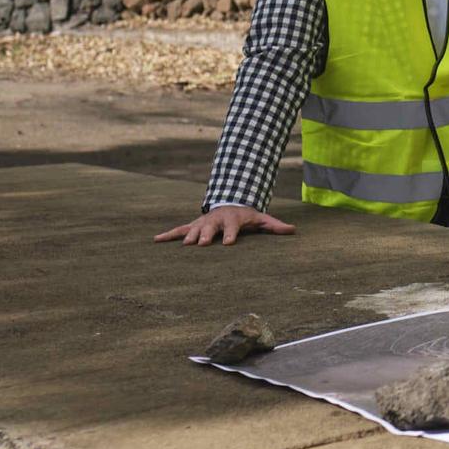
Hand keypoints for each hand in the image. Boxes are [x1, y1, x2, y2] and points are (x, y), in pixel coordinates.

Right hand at [155, 206, 294, 246]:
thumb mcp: (262, 219)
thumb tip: (293, 230)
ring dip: (189, 237)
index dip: (230, 234)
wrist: (231, 202)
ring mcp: (203, 222)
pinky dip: (168, 235)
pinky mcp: (193, 225)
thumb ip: (275, 226)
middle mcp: (216, 220)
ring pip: (194, 229)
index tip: (228, 243)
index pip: (232, 228)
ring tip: (184, 246)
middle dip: (206, 235)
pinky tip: (155, 240)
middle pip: (210, 228)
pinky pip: (179, 230)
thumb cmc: (247, 216)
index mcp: (233, 219)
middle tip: (203, 243)